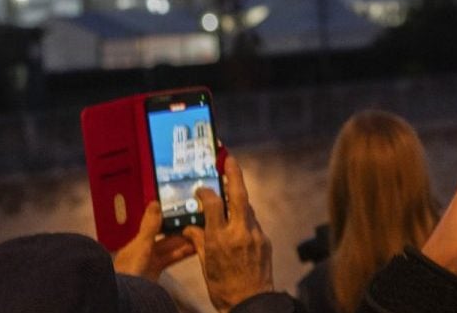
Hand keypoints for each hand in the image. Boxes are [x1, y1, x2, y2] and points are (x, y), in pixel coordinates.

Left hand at [112, 200, 195, 279]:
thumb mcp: (142, 244)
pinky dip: (183, 254)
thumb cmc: (130, 268)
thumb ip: (150, 225)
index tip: (182, 213)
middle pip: (165, 238)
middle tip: (196, 223)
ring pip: (170, 248)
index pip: (155, 226)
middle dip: (180, 231)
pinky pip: (172, 259)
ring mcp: (151, 261)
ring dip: (184, 242)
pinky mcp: (157, 271)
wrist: (129, 292)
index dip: (168, 219)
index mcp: (137, 241)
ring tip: (200, 234)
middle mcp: (144, 250)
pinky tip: (194, 248)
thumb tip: (155, 203)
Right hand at [185, 157, 274, 312]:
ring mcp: (255, 235)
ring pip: (247, 207)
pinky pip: (253, 221)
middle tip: (228, 158)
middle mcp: (240, 233)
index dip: (205, 192)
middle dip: (233, 174)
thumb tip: (191, 227)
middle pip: (238, 195)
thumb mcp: (205, 265)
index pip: (213, 204)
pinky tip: (237, 216)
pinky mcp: (265, 240)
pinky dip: (244, 215)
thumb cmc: (224, 288)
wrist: (252, 302)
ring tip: (230, 184)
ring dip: (238, 195)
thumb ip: (199, 242)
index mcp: (220, 239)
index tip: (200, 188)